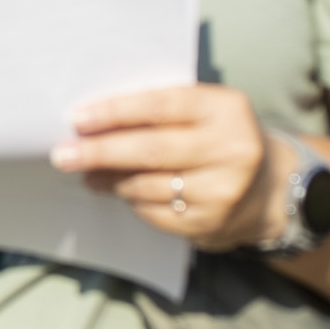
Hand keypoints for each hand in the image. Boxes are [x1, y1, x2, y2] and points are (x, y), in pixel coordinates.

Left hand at [58, 82, 280, 251]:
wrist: (267, 189)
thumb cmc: (218, 139)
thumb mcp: (204, 113)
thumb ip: (160, 110)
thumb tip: (92, 122)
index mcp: (226, 108)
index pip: (162, 106)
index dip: (116, 112)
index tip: (78, 118)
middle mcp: (230, 149)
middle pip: (150, 150)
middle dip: (99, 152)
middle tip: (63, 154)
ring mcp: (222, 190)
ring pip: (146, 184)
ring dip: (108, 179)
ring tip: (86, 172)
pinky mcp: (209, 223)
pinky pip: (153, 211)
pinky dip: (129, 199)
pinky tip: (117, 190)